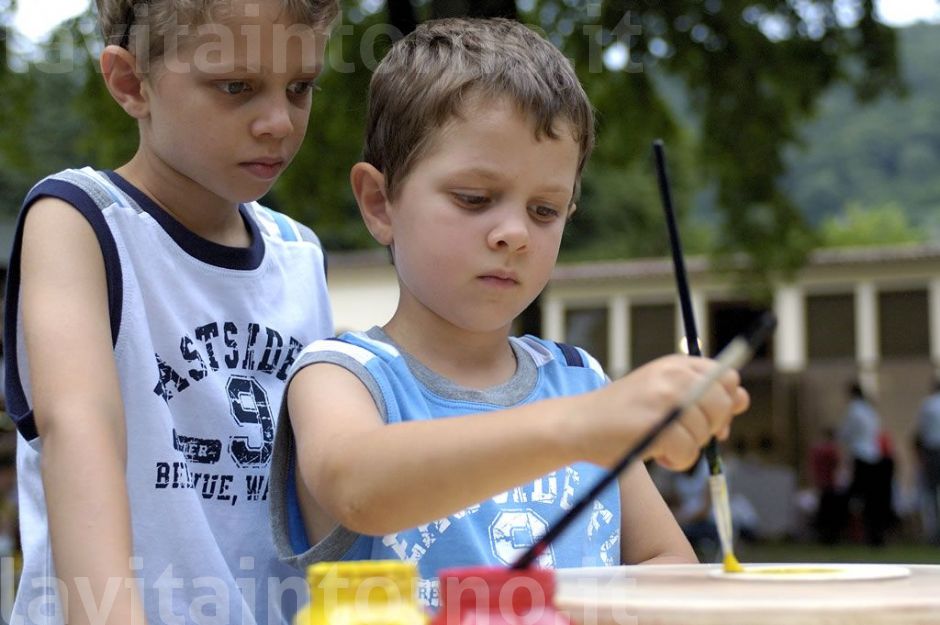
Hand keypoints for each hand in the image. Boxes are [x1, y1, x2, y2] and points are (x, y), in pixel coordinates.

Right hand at [578, 355, 748, 470]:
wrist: (578, 425)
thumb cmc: (623, 414)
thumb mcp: (664, 395)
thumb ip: (703, 396)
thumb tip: (743, 399)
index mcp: (676, 364)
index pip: (727, 378)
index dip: (723, 402)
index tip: (705, 418)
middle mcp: (673, 375)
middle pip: (722, 406)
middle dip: (708, 428)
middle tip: (679, 434)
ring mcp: (665, 399)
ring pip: (705, 434)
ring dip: (686, 448)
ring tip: (658, 442)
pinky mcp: (657, 426)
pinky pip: (689, 454)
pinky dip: (675, 461)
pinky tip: (655, 453)